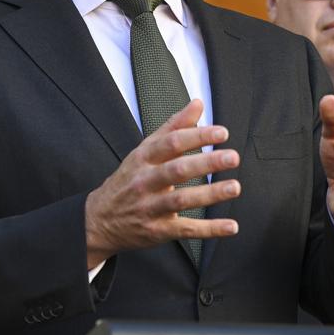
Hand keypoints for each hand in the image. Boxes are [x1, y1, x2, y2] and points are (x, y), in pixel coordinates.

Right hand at [84, 100, 239, 267]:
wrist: (98, 220)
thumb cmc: (129, 180)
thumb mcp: (145, 150)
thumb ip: (174, 126)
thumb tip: (197, 104)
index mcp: (144, 158)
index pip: (172, 143)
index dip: (198, 137)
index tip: (222, 133)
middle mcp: (146, 182)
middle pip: (177, 170)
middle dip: (206, 163)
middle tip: (232, 157)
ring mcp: (150, 207)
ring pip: (181, 200)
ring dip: (210, 194)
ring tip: (234, 187)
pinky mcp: (158, 230)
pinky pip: (186, 229)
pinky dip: (210, 229)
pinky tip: (231, 226)